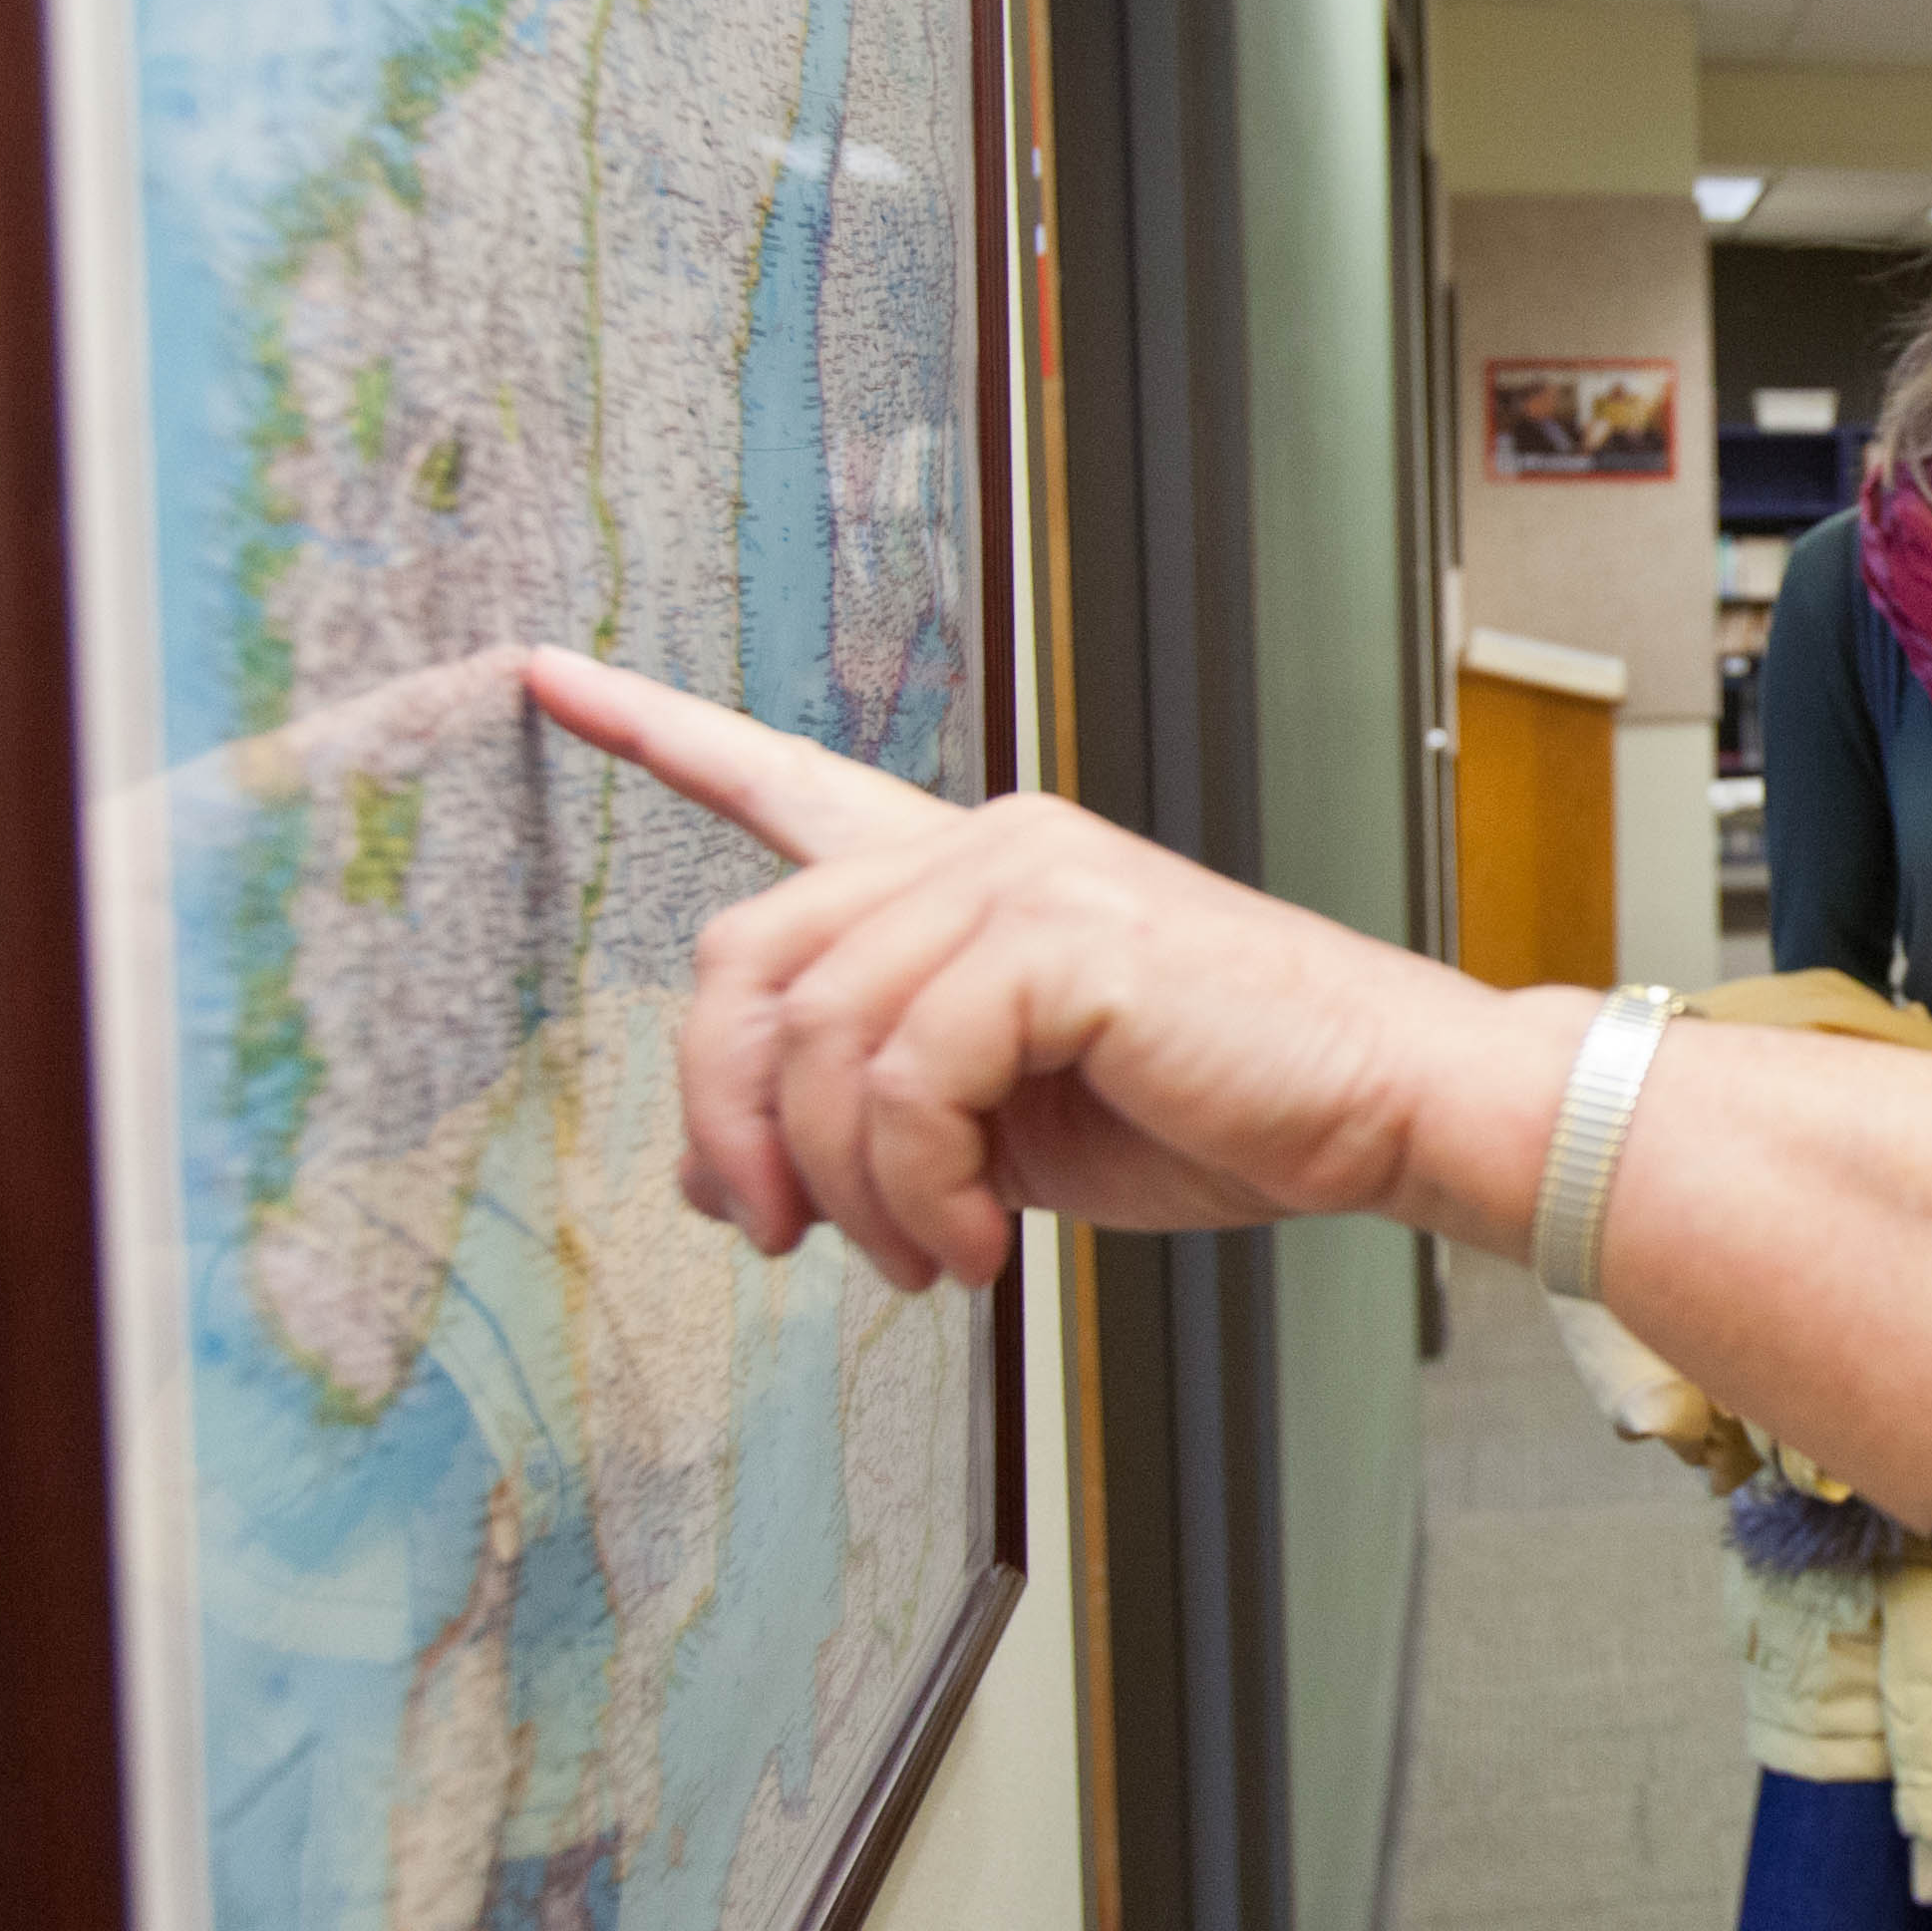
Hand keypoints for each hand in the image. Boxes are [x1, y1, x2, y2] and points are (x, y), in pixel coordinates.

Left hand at [524, 648, 1554, 1290]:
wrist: (1387, 1106)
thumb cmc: (1229, 1107)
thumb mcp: (1003, 1129)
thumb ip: (867, 1120)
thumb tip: (725, 1179)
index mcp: (969, 873)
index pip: (784, 781)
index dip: (654, 729)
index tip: (544, 676)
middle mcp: (982, 843)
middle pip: (743, 957)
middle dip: (727, 1120)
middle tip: (780, 1235)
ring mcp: (1021, 876)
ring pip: (816, 1039)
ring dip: (847, 1188)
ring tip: (927, 1254)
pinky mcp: (1061, 935)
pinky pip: (903, 1077)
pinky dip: (919, 1186)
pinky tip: (977, 1237)